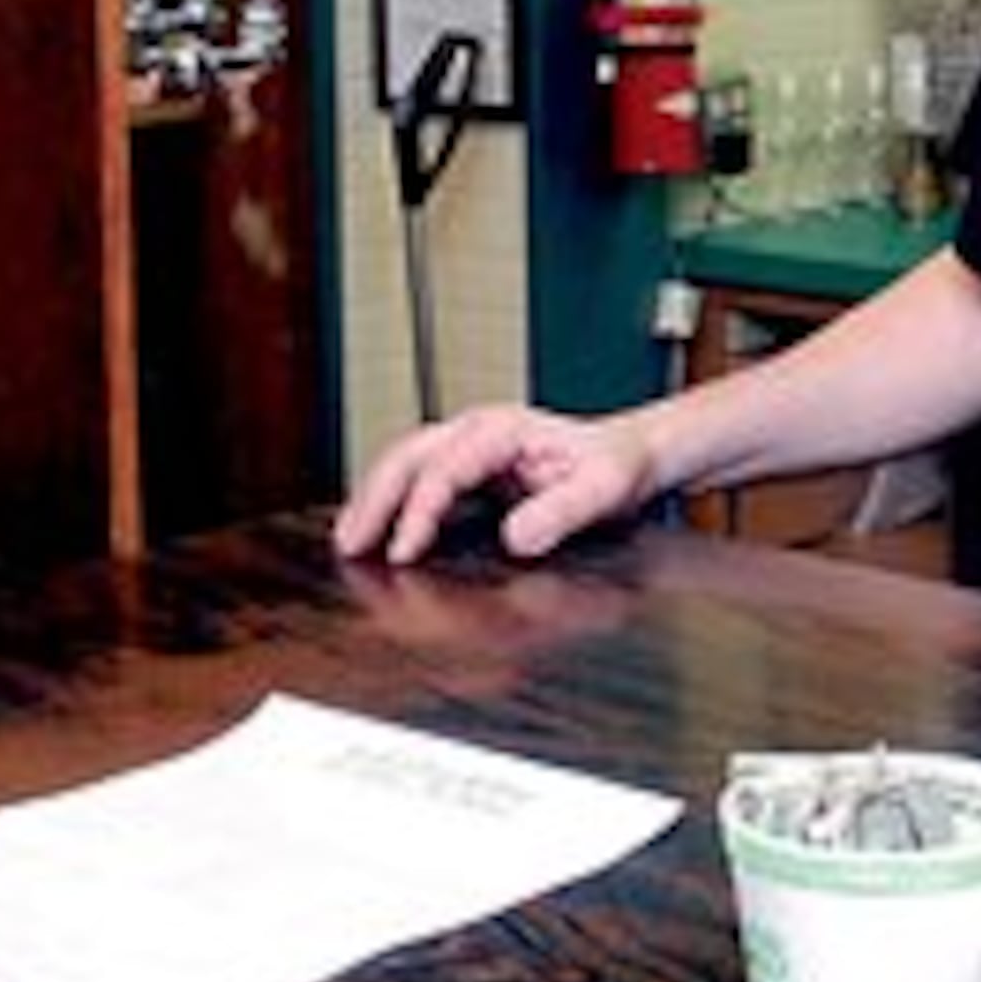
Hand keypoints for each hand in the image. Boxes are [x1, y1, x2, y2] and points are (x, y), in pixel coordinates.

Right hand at [331, 404, 655, 563]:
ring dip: (373, 497)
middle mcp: (479, 431)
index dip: (420, 512)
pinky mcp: (469, 467)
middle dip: (373, 498)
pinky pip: (419, 477)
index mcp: (505, 430)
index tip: (403, 551)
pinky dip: (392, 501)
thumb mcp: (604, 488)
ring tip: (348, 537)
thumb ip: (562, 511)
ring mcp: (469, 446)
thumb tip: (515, 537)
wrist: (631, 456)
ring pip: (405, 462)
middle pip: (408, 456)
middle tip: (350, 543)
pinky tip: (378, 530)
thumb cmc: (618, 467)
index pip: (445, 469)